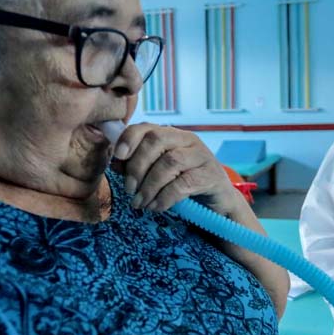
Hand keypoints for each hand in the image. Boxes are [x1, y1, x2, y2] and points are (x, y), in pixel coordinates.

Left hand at [112, 123, 242, 215]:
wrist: (218, 202)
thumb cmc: (184, 185)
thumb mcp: (159, 174)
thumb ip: (138, 166)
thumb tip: (115, 164)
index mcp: (172, 135)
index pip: (147, 127)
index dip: (129, 139)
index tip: (118, 157)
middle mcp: (188, 140)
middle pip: (156, 141)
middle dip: (137, 166)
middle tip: (129, 190)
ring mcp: (201, 156)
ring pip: (169, 162)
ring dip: (149, 186)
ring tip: (140, 203)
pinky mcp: (210, 176)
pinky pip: (182, 184)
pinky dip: (164, 197)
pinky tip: (156, 207)